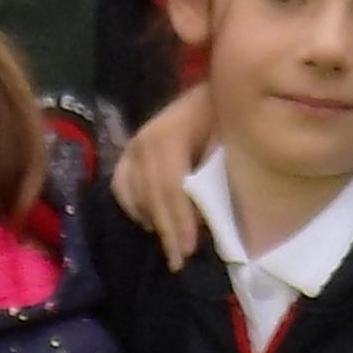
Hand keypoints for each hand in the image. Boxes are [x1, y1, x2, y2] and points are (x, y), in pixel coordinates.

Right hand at [109, 85, 217, 264]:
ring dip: (154, 222)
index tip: (190, 249)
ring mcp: (132, 146)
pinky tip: (152, 224)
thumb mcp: (230, 139)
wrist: (214, 91)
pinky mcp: (127, 153)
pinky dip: (135, 208)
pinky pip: (122, 187)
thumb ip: (218, 172)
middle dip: (168, 231)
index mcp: (170, 132)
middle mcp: (144, 139)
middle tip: (180, 261)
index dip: (179, 219)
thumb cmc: (228, 118)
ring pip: (135, 194)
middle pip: (152, 194)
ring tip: (173, 247)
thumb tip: (213, 215)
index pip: (170, 185)